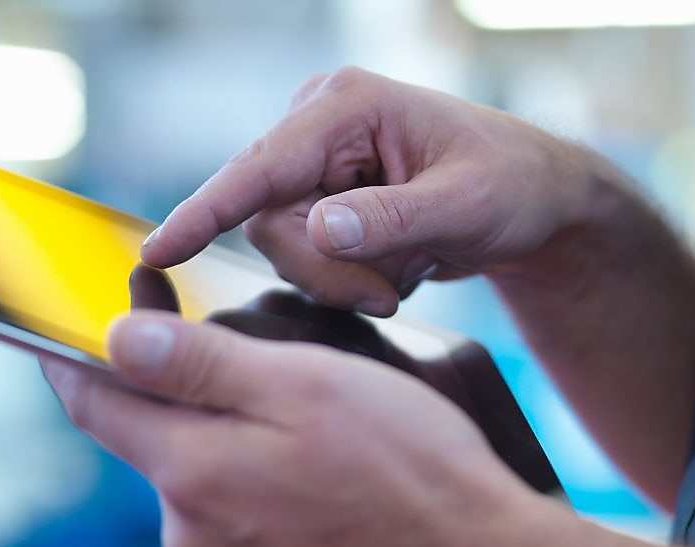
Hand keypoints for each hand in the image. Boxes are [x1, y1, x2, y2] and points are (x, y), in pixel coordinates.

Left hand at [41, 311, 541, 546]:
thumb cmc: (405, 466)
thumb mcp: (303, 385)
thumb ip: (197, 364)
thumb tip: (114, 339)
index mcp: (189, 473)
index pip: (93, 402)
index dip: (87, 345)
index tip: (114, 300)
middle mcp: (189, 533)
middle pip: (156, 434)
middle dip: (191, 383)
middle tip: (266, 350)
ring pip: (203, 471)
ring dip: (233, 432)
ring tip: (313, 415)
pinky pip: (237, 512)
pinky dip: (259, 476)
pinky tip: (320, 467)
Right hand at [141, 67, 595, 316]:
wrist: (535, 203)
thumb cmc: (512, 187)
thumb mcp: (465, 205)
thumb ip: (391, 219)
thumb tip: (319, 230)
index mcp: (346, 104)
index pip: (261, 165)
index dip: (206, 210)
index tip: (159, 250)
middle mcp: (319, 129)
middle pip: (269, 221)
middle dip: (326, 271)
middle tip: (389, 292)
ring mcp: (317, 167)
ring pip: (284, 247)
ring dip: (343, 279)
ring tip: (407, 269)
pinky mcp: (321, 201)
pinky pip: (306, 258)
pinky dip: (350, 278)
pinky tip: (397, 264)